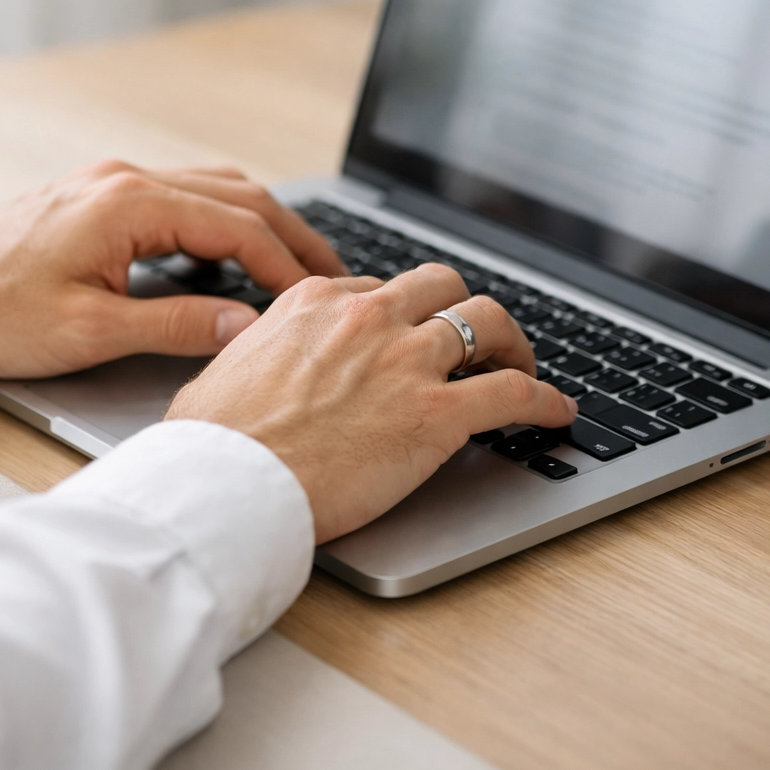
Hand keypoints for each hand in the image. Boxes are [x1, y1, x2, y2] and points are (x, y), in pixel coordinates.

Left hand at [0, 161, 344, 377]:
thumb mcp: (89, 332)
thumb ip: (175, 325)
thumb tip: (246, 325)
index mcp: (128, 205)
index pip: (238, 226)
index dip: (288, 264)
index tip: (321, 296)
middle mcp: (124, 180)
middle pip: (237, 195)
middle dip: (292, 235)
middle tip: (335, 275)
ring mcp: (109, 184)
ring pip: (212, 189)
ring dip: (259, 222)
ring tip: (295, 264)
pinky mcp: (96, 198)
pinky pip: (180, 196)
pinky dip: (220, 220)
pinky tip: (231, 253)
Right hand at [166, 265, 577, 542]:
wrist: (228, 484)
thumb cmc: (213, 442)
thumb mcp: (221, 372)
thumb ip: (252, 353)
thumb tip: (250, 357)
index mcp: (314, 301)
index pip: (377, 287)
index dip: (398, 315)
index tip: (405, 337)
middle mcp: (366, 316)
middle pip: (441, 286)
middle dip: (460, 309)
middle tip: (471, 340)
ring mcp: (406, 360)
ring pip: (487, 321)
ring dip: (510, 343)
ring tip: (520, 366)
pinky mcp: (438, 412)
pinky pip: (514, 392)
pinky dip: (545, 399)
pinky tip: (556, 412)